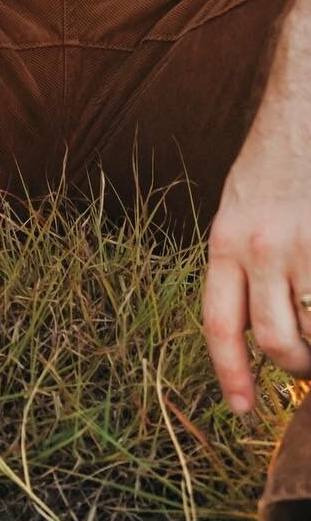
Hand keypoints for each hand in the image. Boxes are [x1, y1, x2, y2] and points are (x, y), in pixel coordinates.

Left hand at [204, 120, 310, 410]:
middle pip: (274, 340)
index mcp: (225, 240)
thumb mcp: (240, 209)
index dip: (231, 374)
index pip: (219, 324)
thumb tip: (263, 330)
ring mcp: (304, 245)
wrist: (303, 110)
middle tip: (308, 364)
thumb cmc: (276, 164)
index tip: (243, 410)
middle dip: (296, 366)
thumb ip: (243, 261)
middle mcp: (260, 245)